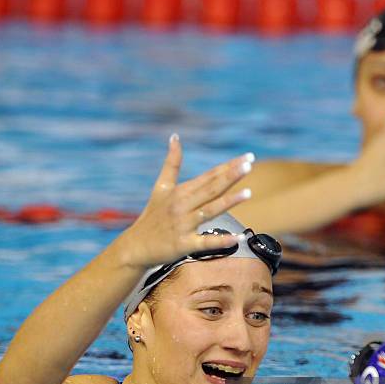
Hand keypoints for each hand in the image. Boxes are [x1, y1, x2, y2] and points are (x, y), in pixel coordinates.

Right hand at [124, 135, 252, 268]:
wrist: (136, 246)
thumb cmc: (152, 217)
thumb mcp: (160, 187)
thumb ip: (171, 163)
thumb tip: (175, 136)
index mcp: (181, 191)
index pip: (209, 176)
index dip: (228, 166)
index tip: (248, 157)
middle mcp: (182, 205)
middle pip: (211, 188)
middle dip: (230, 176)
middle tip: (249, 164)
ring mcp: (183, 225)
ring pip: (209, 211)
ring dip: (229, 202)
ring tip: (248, 193)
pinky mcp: (183, 245)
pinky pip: (205, 242)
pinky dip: (220, 241)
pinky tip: (237, 238)